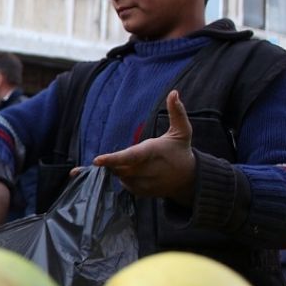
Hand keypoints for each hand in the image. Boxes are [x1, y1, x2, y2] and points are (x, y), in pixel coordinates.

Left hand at [93, 90, 195, 205]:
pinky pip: (124, 185)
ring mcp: (144, 184)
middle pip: (119, 167)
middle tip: (120, 155)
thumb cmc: (180, 151)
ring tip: (133, 162)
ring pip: (119, 176)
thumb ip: (177, 112)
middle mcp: (147, 170)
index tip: (96, 160)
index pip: (130, 157)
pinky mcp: (141, 193)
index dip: (113, 159)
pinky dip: (123, 177)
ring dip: (119, 169)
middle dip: (114, 161)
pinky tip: (134, 171)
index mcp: (153, 152)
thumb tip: (174, 92)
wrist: (189, 179)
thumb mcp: (182, 131)